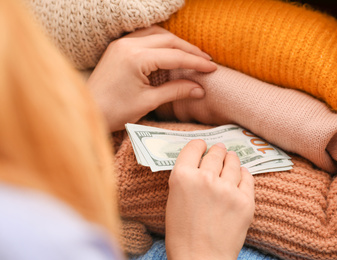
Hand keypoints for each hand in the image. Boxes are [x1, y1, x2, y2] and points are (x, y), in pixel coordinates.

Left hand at [87, 25, 216, 131]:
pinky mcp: (118, 47)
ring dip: (175, 43)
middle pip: (167, 40)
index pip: (174, 56)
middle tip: (205, 61)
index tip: (211, 68)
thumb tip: (200, 89)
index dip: (196, 62)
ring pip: (156, 34)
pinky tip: (169, 51)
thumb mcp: (149, 101)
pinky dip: (160, 42)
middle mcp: (128, 45)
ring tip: (191, 55)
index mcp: (136, 58)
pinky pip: (144, 37)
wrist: (88, 111)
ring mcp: (121, 44)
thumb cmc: (115, 111)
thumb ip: (176, 90)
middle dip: (189, 50)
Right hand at [165, 140, 254, 259]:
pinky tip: (241, 174)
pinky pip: (247, 177)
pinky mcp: (245, 201)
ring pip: (233, 162)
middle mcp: (205, 178)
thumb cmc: (182, 233)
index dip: (198, 145)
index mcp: (182, 176)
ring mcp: (227, 189)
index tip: (202, 146)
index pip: (193, 147)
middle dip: (216, 150)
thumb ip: (187, 177)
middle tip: (218, 150)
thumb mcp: (174, 198)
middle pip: (215, 152)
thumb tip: (201, 161)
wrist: (200, 259)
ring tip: (230, 159)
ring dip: (231, 159)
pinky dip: (243, 174)